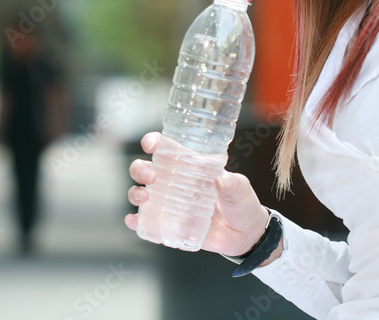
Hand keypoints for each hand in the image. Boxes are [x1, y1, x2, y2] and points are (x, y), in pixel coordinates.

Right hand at [124, 132, 271, 257]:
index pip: (166, 149)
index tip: (150, 144)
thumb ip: (234, 184)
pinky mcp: (169, 224)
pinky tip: (133, 221)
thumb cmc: (242, 204)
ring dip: (135, 193)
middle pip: (145, 169)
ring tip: (144, 198)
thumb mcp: (241, 190)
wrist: (245, 235)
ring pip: (140, 193)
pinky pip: (146, 222)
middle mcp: (174, 182)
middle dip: (140, 169)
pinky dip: (135, 221)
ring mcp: (169, 203)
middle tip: (150, 177)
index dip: (153, 142)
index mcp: (190, 166)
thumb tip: (222, 180)